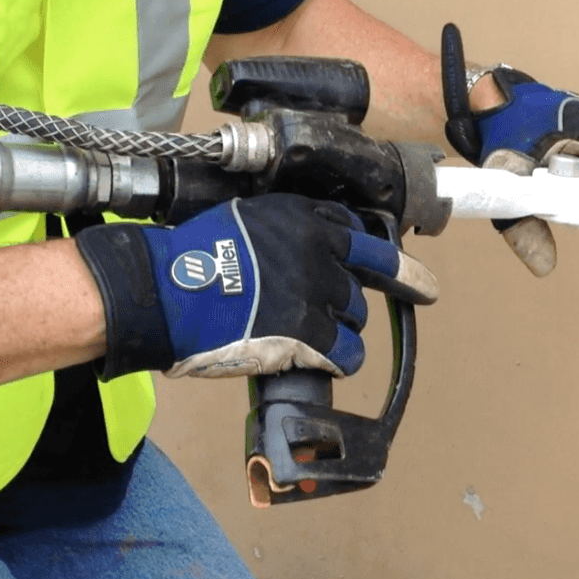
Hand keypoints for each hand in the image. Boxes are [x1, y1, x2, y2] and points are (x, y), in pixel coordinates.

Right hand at [74, 194, 436, 379]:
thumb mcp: (243, 222)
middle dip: (342, 303)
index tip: (417, 280)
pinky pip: (347, 352)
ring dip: (338, 331)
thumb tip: (304, 250)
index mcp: (301, 218)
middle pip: (358, 286)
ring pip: (355, 318)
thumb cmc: (188, 259)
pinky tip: (322, 361)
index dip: (390, 263)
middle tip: (317, 316)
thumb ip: (282, 233)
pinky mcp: (307, 331)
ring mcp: (314, 290)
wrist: (162, 292)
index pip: (363, 238)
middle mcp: (316, 249)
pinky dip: (339, 360)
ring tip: (304, 337)